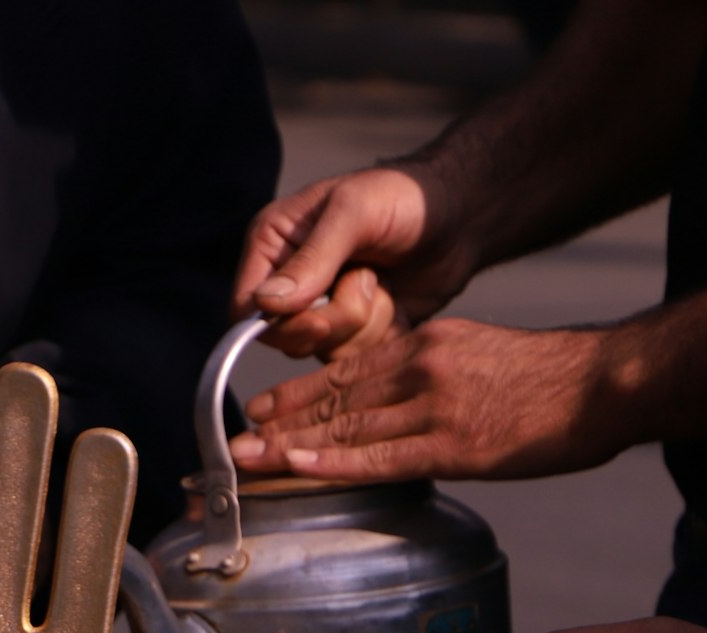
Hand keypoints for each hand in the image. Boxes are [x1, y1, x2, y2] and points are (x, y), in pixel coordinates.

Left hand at [230, 319, 639, 482]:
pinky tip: (299, 468)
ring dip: (291, 447)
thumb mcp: (478, 356)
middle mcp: (422, 369)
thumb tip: (396, 407)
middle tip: (231, 443)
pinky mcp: (457, 444)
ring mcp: (437, 407)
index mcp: (426, 346)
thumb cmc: (549, 380)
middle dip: (278, 423)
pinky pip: (382, 456)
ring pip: (348, 428)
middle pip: (335, 399)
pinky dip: (335, 462)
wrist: (604, 382)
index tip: (258, 411)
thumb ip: (432, 376)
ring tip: (247, 462)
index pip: (346, 372)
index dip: (296, 394)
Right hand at [234, 165, 478, 350]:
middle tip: (369, 279)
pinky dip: (381, 334)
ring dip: (362, 324)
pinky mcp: (354, 333)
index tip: (318, 314)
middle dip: (333, 319)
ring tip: (382, 282)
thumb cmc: (404, 197)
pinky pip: (355, 360)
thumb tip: (264, 304)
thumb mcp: (355, 213)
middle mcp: (289, 283)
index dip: (277, 323)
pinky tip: (395, 301)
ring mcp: (322, 310)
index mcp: (273, 247)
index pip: (246, 308)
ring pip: (323, 352)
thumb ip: (311, 259)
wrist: (461, 216)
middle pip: (285, 339)